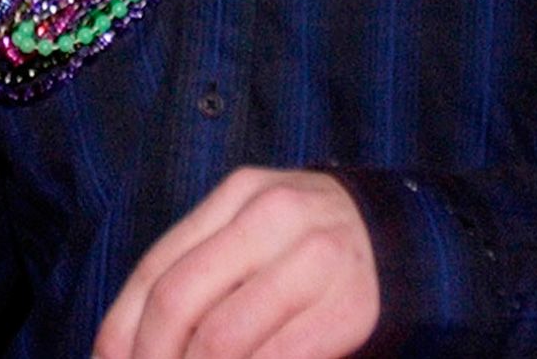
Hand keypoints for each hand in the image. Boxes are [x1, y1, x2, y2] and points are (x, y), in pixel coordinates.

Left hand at [94, 168, 379, 358]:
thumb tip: (127, 342)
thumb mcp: (257, 233)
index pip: (157, 266)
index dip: (120, 330)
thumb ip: (203, 271)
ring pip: (223, 337)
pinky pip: (279, 358)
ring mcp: (316, 260)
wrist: (416, 239)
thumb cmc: (315, 247)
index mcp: (240, 194)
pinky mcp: (351, 308)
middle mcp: (275, 217)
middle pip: (180, 300)